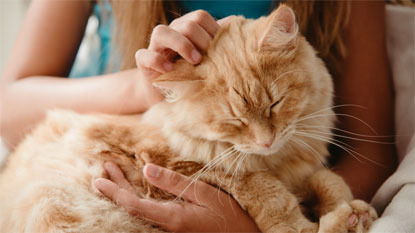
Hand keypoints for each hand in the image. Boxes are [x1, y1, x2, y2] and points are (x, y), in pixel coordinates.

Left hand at [95, 162, 259, 231]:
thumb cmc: (228, 215)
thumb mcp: (204, 194)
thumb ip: (174, 183)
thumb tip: (147, 169)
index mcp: (171, 217)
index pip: (134, 205)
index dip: (115, 192)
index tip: (99, 180)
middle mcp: (166, 226)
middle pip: (133, 207)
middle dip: (116, 188)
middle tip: (104, 170)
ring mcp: (170, 229)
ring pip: (140, 210)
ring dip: (125, 192)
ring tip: (114, 176)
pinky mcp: (175, 226)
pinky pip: (149, 212)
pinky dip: (138, 198)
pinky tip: (136, 189)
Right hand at [135, 11, 235, 108]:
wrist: (168, 97)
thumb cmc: (193, 77)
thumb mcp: (209, 62)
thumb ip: (220, 44)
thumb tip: (240, 26)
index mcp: (187, 30)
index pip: (199, 17)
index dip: (212, 30)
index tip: (221, 50)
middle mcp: (171, 34)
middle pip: (185, 24)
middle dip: (200, 39)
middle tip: (208, 58)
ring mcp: (155, 47)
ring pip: (161, 31)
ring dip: (181, 44)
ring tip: (195, 61)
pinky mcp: (144, 64)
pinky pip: (144, 55)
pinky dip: (157, 61)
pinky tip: (170, 70)